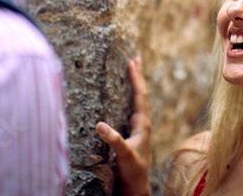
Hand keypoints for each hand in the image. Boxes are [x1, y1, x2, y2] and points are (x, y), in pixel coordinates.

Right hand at [96, 56, 150, 195]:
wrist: (137, 186)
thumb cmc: (133, 170)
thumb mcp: (123, 154)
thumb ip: (113, 140)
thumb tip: (100, 124)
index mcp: (142, 124)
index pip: (140, 95)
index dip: (136, 78)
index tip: (132, 62)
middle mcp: (142, 123)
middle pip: (141, 94)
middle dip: (137, 76)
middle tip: (135, 59)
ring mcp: (138, 128)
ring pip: (137, 101)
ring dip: (134, 86)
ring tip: (131, 72)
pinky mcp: (132, 134)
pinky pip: (131, 109)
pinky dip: (128, 98)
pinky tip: (124, 98)